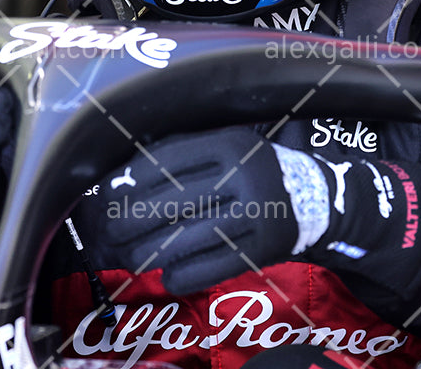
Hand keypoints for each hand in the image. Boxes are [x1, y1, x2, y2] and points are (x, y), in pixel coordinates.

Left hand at [93, 129, 300, 294]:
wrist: (314, 198)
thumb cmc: (249, 169)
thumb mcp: (224, 146)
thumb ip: (180, 155)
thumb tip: (121, 177)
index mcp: (228, 144)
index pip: (167, 161)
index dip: (130, 180)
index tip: (106, 196)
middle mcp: (244, 175)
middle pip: (173, 201)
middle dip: (131, 220)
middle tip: (108, 232)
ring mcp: (256, 213)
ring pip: (190, 238)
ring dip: (151, 252)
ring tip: (129, 258)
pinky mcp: (264, 248)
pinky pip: (215, 267)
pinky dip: (185, 275)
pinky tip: (167, 277)